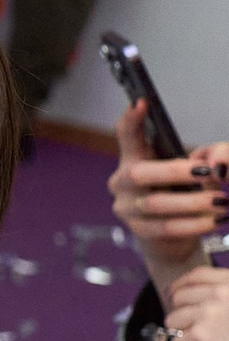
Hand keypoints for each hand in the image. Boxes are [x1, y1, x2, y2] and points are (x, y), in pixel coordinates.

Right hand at [108, 101, 228, 295]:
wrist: (171, 238)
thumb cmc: (183, 193)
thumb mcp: (196, 171)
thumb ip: (210, 158)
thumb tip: (219, 164)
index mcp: (134, 159)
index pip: (127, 136)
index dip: (132, 120)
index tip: (141, 102)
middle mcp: (122, 182)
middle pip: (140, 173)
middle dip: (176, 172)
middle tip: (210, 173)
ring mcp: (126, 208)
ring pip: (156, 203)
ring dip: (194, 202)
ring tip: (223, 201)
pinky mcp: (139, 231)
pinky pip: (167, 227)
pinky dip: (195, 224)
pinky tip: (217, 220)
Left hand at [164, 266, 228, 340]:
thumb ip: (224, 297)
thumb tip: (195, 294)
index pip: (198, 276)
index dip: (182, 283)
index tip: (175, 291)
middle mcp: (220, 296)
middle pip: (180, 297)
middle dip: (181, 313)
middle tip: (192, 326)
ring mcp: (207, 316)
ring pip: (173, 320)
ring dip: (183, 334)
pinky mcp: (196, 338)